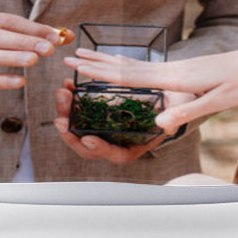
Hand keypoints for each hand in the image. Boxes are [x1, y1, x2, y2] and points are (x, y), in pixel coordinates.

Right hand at [0, 11, 73, 93]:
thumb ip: (25, 34)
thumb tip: (65, 35)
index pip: (7, 20)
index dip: (32, 28)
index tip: (56, 36)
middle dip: (24, 41)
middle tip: (48, 48)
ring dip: (11, 58)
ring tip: (34, 60)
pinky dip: (0, 80)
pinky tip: (19, 82)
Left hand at [52, 79, 174, 163]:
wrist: (166, 95)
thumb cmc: (172, 107)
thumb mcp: (177, 113)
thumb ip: (172, 121)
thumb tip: (168, 125)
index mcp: (130, 147)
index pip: (112, 153)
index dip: (99, 148)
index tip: (88, 138)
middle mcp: (113, 141)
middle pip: (86, 143)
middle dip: (70, 130)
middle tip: (61, 116)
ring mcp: (102, 127)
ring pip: (77, 125)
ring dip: (66, 110)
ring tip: (62, 92)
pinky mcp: (96, 112)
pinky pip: (79, 109)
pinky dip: (72, 98)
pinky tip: (68, 84)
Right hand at [63, 40, 237, 131]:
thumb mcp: (219, 100)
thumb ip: (188, 111)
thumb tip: (158, 123)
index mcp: (176, 76)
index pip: (130, 76)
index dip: (101, 72)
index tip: (77, 64)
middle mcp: (174, 68)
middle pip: (127, 66)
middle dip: (97, 62)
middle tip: (68, 56)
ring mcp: (180, 67)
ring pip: (137, 65)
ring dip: (110, 61)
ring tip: (89, 56)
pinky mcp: (188, 69)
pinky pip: (150, 68)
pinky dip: (131, 66)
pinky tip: (129, 67)